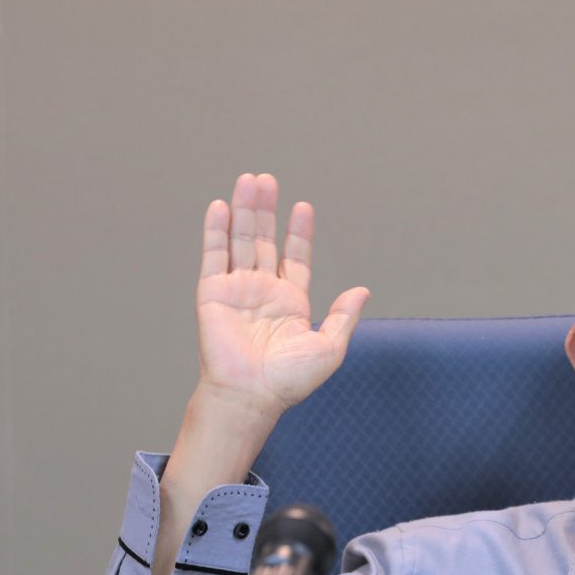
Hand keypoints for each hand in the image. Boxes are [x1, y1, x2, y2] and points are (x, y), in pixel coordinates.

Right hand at [194, 172, 368, 425]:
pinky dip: (216, 230)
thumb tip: (362, 290)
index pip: (295, 258)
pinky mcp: (212, 293)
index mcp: (290, 303)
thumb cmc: (290, 380)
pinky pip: (214, 255)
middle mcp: (262, 292)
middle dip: (266, 210)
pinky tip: (221, 205)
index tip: (303, 206)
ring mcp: (237, 290)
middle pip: (264, 240)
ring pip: (240, 240)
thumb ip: (343, 316)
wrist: (252, 395)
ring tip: (250, 180)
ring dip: (244, 210)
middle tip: (267, 179)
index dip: (299, 232)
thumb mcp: (330, 347)